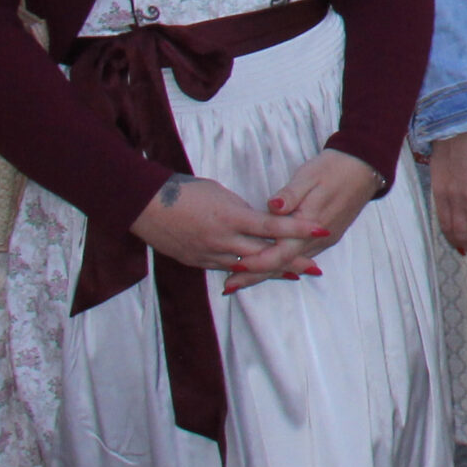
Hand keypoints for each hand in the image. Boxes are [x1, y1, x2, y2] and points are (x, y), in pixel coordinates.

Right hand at [130, 173, 325, 275]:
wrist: (146, 205)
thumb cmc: (186, 191)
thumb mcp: (221, 194)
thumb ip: (243, 210)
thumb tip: (261, 219)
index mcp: (231, 217)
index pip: (272, 225)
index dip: (297, 228)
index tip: (320, 229)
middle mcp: (223, 239)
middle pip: (264, 254)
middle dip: (291, 261)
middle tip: (315, 267)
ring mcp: (210, 254)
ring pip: (248, 267)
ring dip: (271, 271)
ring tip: (296, 274)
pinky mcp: (198, 263)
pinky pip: (227, 270)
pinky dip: (245, 273)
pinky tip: (259, 275)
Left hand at [228, 150, 382, 292]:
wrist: (364, 167)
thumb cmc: (333, 168)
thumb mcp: (308, 176)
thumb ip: (289, 194)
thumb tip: (272, 206)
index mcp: (309, 224)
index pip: (279, 253)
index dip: (256, 263)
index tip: (234, 269)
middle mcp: (318, 239)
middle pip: (283, 264)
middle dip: (255, 276)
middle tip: (229, 287)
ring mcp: (325, 240)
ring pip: (292, 262)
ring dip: (268, 271)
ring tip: (242, 279)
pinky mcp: (328, 236)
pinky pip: (302, 255)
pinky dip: (283, 262)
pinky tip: (270, 265)